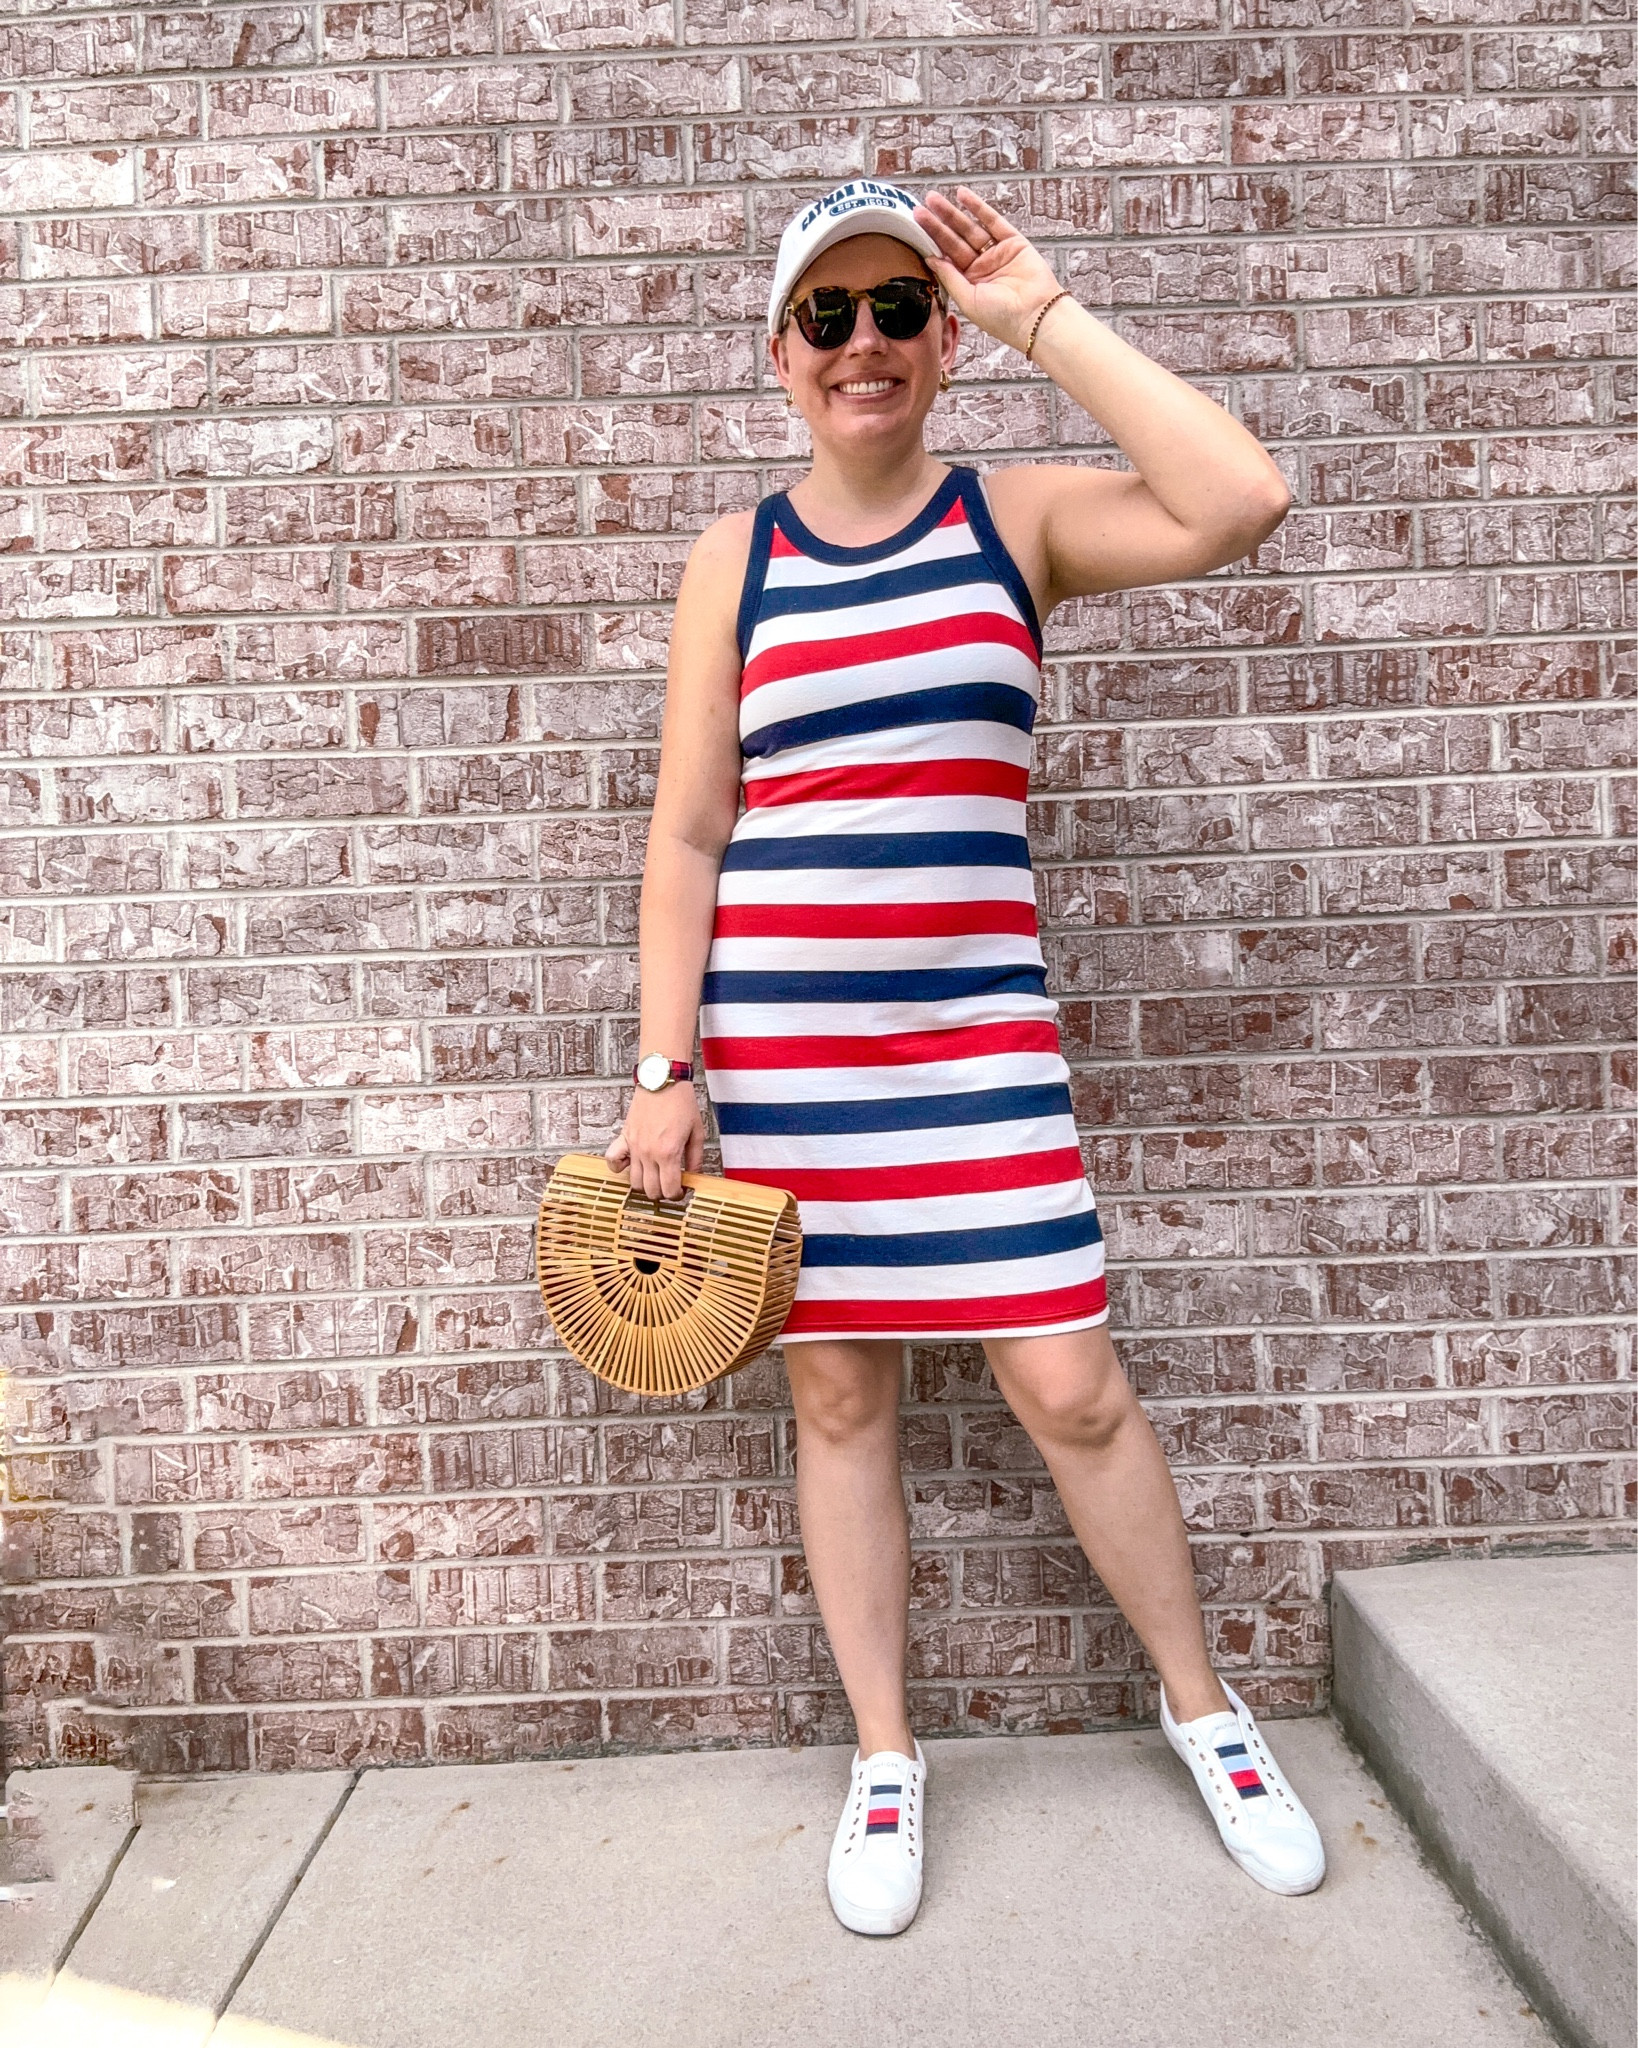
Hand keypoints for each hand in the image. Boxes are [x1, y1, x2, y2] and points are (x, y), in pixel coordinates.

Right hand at [605, 1082, 704, 1202]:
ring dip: (644, 1183)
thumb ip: (695, 1157)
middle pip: (650, 1190)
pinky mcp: (624, 1137)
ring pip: (633, 1181)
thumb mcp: (697, 1131)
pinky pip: (612, 1160)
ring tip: (654, 1176)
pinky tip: (630, 1165)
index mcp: (669, 1152)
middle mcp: (649, 1153)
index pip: (669, 1189)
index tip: (680, 1191)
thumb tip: (694, 1174)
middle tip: (669, 1185)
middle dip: (662, 1192)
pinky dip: (618, 1167)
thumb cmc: (680, 1101)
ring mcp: (634, 1146)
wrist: (662, 1080)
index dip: (677, 1195)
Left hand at [912, 186, 1068, 355]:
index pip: (946, 257)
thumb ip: (950, 277)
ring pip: (970, 228)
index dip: (931, 241)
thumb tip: (930, 258)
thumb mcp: (968, 299)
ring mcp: (997, 253)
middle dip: (937, 224)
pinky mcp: (1013, 242)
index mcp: (969, 283)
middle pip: (955, 241)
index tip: (915, 226)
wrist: (1035, 316)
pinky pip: (993, 221)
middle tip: (919, 208)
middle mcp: (981, 267)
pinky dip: (978, 207)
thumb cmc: (1003, 318)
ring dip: (952, 213)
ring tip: (934, 199)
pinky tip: (962, 196)